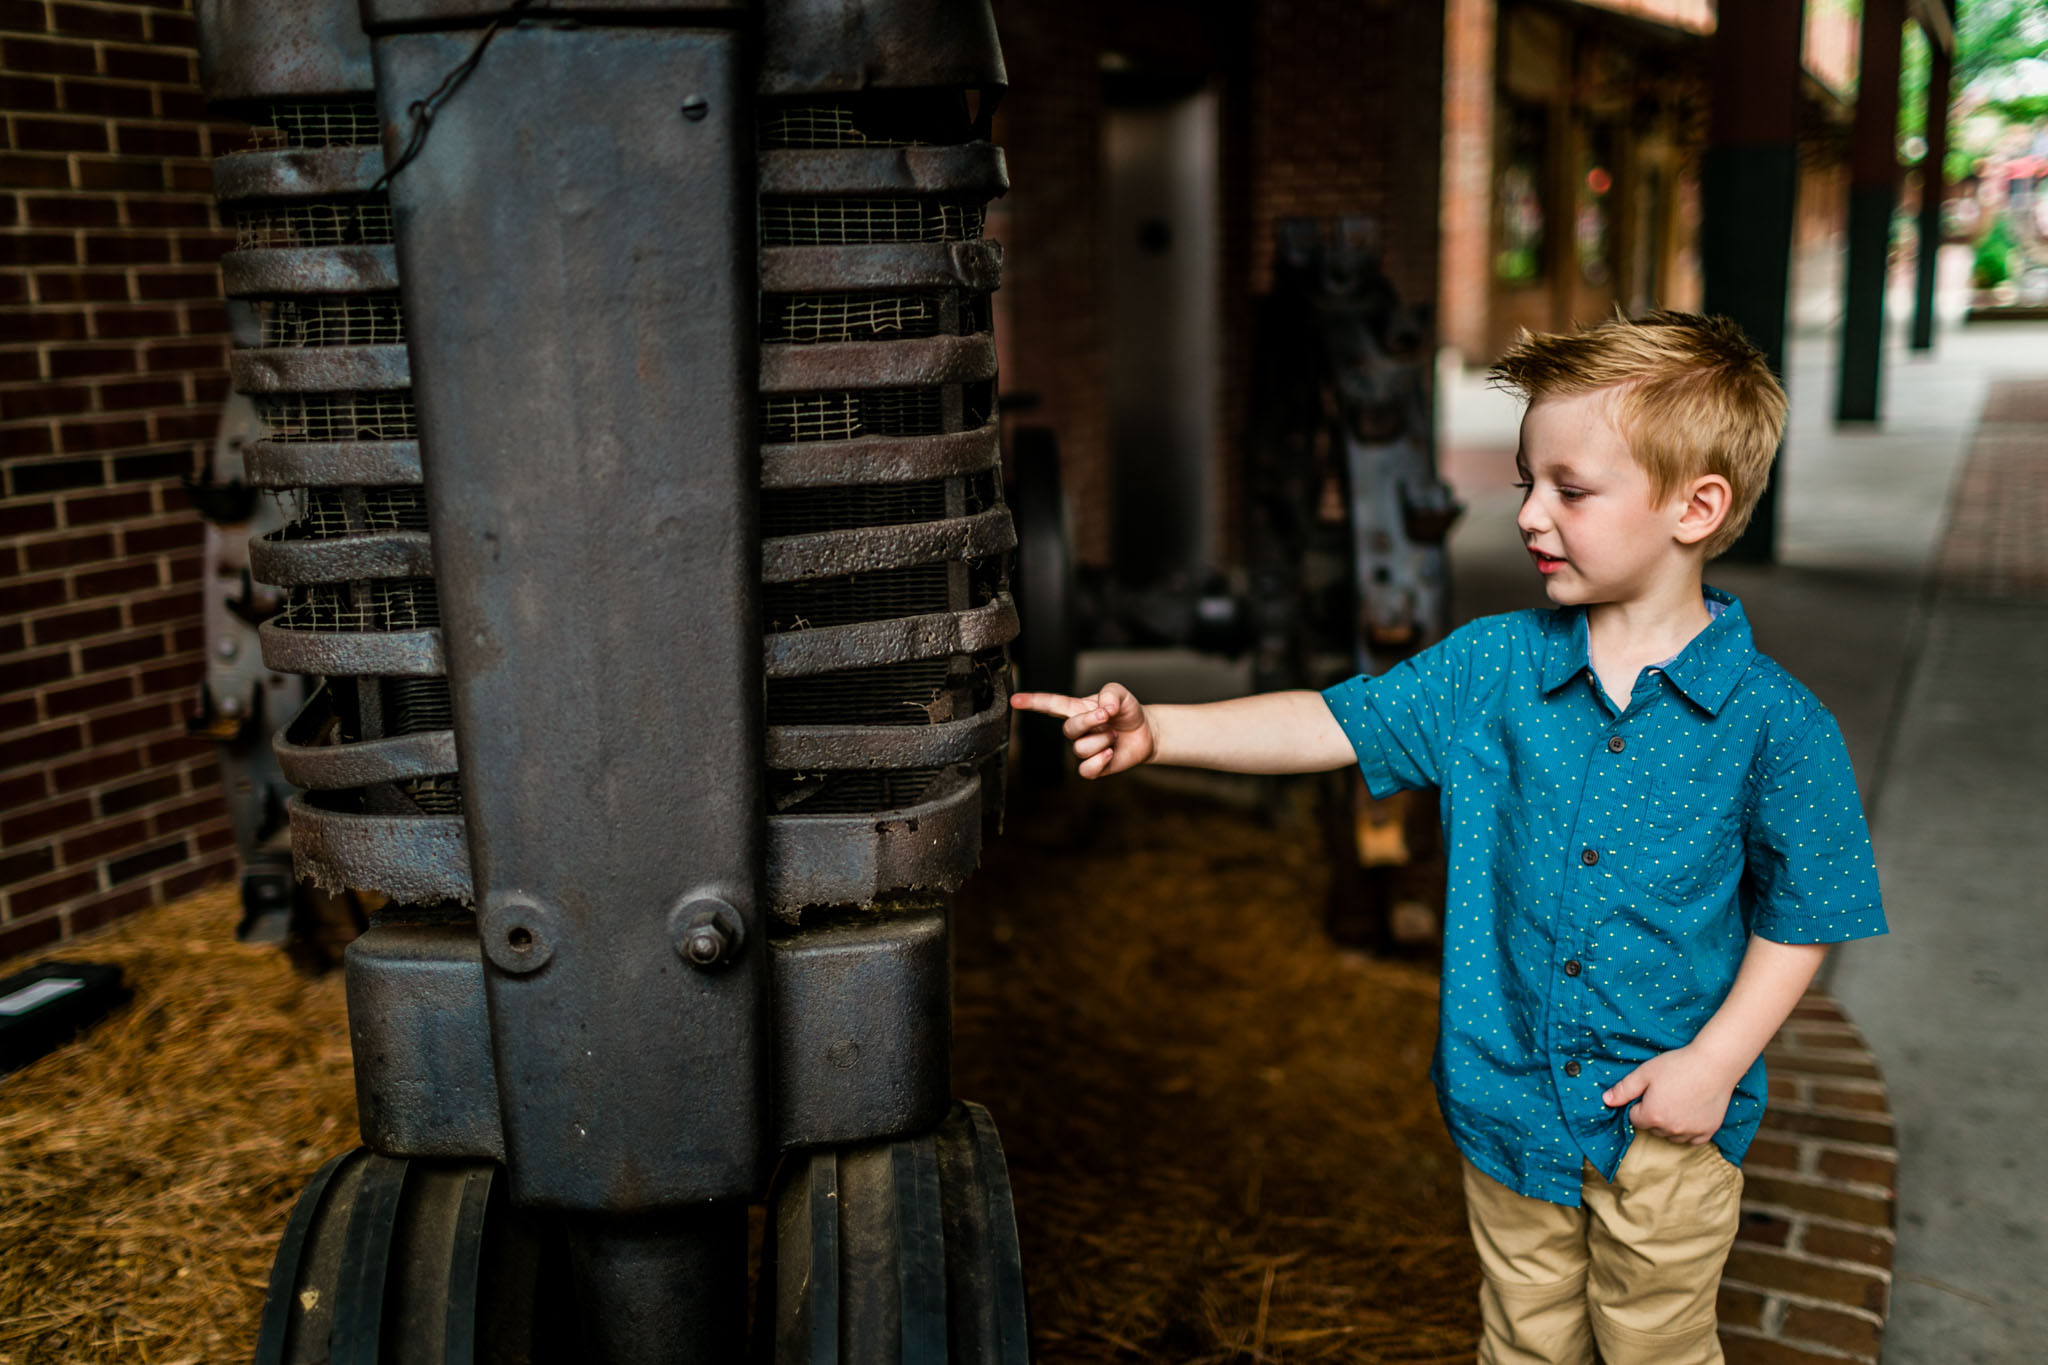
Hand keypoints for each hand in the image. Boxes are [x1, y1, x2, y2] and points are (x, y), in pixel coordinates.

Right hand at [1009, 683, 1154, 778]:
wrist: (1145, 732)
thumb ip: (1110, 693)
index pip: (1050, 705)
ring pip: (1080, 749)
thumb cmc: (1126, 711)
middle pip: (1068, 729)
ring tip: (1115, 735)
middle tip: (1108, 717)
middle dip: (1089, 722)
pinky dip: (1099, 761)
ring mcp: (1083, 749)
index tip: (1015, 699)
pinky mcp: (1093, 767)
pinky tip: (1110, 753)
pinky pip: (1085, 769)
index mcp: (1077, 709)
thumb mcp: (1120, 693)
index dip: (1032, 702)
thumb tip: (1104, 707)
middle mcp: (1076, 730)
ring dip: (1103, 740)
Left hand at [1601, 1046, 1740, 1144]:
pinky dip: (1688, 1131)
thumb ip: (1623, 1089)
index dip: (1639, 1104)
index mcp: (1653, 1116)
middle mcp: (1671, 1129)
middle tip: (1665, 1094)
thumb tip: (1606, 1101)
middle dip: (1653, 1115)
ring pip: (1671, 1136)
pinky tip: (1689, 1114)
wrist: (1714, 1064)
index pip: (1635, 1119)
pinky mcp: (1708, 1132)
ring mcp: (1691, 1132)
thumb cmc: (1678, 1065)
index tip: (1649, 1092)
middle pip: (1653, 1129)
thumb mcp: (1645, 1073)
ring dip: (1669, 1125)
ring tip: (1677, 1102)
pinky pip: (1692, 1140)